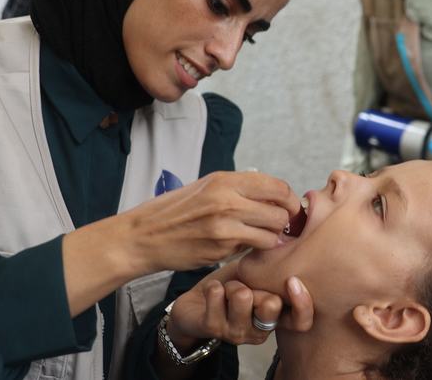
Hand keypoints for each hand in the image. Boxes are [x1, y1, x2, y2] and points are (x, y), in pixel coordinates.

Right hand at [126, 171, 301, 273]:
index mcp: (224, 180)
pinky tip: (241, 246)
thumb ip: (238, 189)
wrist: (143, 237)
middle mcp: (227, 200)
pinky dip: (253, 249)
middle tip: (277, 227)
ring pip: (271, 235)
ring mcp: (224, 227)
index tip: (288, 208)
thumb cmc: (174, 211)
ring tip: (260, 238)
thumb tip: (272, 195)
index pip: (277, 186)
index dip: (289, 200)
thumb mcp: (205, 187)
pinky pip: (252, 249)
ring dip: (271, 238)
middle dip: (283, 222)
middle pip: (280, 213)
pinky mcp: (220, 250)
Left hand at [166, 266, 313, 347]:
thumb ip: (272, 268)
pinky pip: (218, 297)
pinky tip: (212, 290)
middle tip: (242, 285)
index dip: (302, 304)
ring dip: (231, 285)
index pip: (301, 322)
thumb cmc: (229, 288)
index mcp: (275, 318)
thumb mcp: (255, 277)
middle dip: (255, 285)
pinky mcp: (213, 329)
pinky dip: (213, 287)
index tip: (292, 280)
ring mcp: (237, 333)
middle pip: (271, 305)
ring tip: (226, 288)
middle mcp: (260, 331)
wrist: (193, 306)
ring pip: (243, 298)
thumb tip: (285, 240)